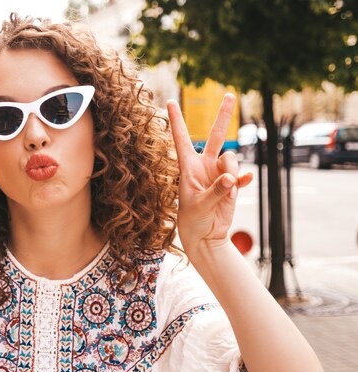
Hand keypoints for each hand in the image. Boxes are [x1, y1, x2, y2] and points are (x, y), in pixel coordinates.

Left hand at [167, 94, 252, 252]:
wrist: (205, 235)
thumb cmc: (193, 219)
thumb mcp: (199, 205)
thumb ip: (215, 190)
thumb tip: (231, 179)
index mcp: (188, 166)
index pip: (182, 139)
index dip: (176, 120)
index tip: (170, 101)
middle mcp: (204, 165)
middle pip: (215, 135)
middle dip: (223, 115)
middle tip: (229, 94)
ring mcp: (219, 173)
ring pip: (232, 159)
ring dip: (232, 172)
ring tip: (227, 191)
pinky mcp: (232, 185)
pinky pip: (242, 176)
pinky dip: (244, 180)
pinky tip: (244, 185)